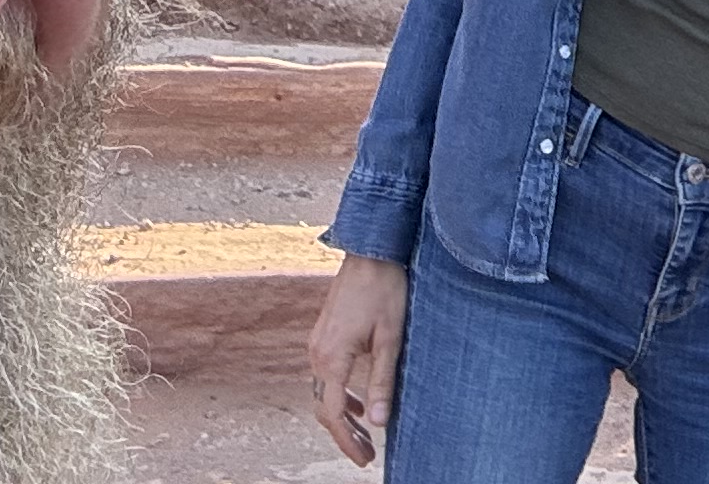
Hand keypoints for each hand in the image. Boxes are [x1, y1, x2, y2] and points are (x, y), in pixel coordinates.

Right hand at [306, 252, 409, 467]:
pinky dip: (337, 395)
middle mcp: (317, 353)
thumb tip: (379, 422)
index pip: (333, 413)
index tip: (364, 458)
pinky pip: (323, 375)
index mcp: (332, 357)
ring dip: (340, 416)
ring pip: (321, 392)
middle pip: (323, 407)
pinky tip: (358, 403)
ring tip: (364, 435)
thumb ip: (382, 380)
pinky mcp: (323, 335)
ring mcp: (317, 343)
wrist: (370, 250)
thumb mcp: (390, 338)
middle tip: (366, 455)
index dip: (347, 440)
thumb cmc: (385, 290)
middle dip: (344, 434)